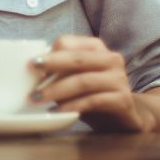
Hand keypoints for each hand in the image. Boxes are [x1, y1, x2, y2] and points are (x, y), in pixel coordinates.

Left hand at [29, 35, 155, 132]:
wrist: (128, 117)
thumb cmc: (96, 94)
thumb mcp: (77, 79)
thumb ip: (61, 72)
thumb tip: (33, 72)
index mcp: (97, 48)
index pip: (68, 42)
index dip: (49, 53)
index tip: (31, 66)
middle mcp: (111, 59)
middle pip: (77, 58)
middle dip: (51, 66)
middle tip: (31, 77)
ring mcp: (119, 79)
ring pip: (83, 81)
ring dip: (57, 90)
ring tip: (38, 99)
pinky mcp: (123, 100)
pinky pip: (93, 101)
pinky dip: (73, 106)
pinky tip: (58, 111)